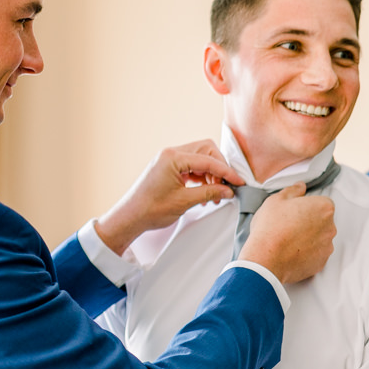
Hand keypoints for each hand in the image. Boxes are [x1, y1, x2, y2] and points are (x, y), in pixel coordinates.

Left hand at [94, 140, 242, 255]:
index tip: (238, 182)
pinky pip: (191, 165)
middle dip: (219, 167)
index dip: (226, 171)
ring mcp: (169, 159)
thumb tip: (228, 190)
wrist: (130, 217)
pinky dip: (202, 176)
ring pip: (200, 157)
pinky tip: (206, 190)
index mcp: (172, 158)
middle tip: (226, 186)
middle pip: (206, 150)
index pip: (208, 159)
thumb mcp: (184, 202)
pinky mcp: (169, 167)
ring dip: (211, 173)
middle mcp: (170, 153)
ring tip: (216, 193)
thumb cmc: (150, 209)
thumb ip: (209, 192)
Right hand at [237, 183, 335, 284]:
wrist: (265, 259)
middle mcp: (330, 227)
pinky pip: (316, 254)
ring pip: (319, 238)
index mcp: (323, 207)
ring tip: (288, 240)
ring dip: (308, 238)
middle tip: (289, 225)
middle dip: (309, 222)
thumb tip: (300, 187)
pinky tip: (291, 252)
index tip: (294, 211)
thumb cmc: (271, 228)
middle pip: (322, 221)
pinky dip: (306, 253)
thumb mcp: (276, 200)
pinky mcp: (321, 263)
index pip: (321, 202)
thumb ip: (293, 190)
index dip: (306, 206)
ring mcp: (327, 246)